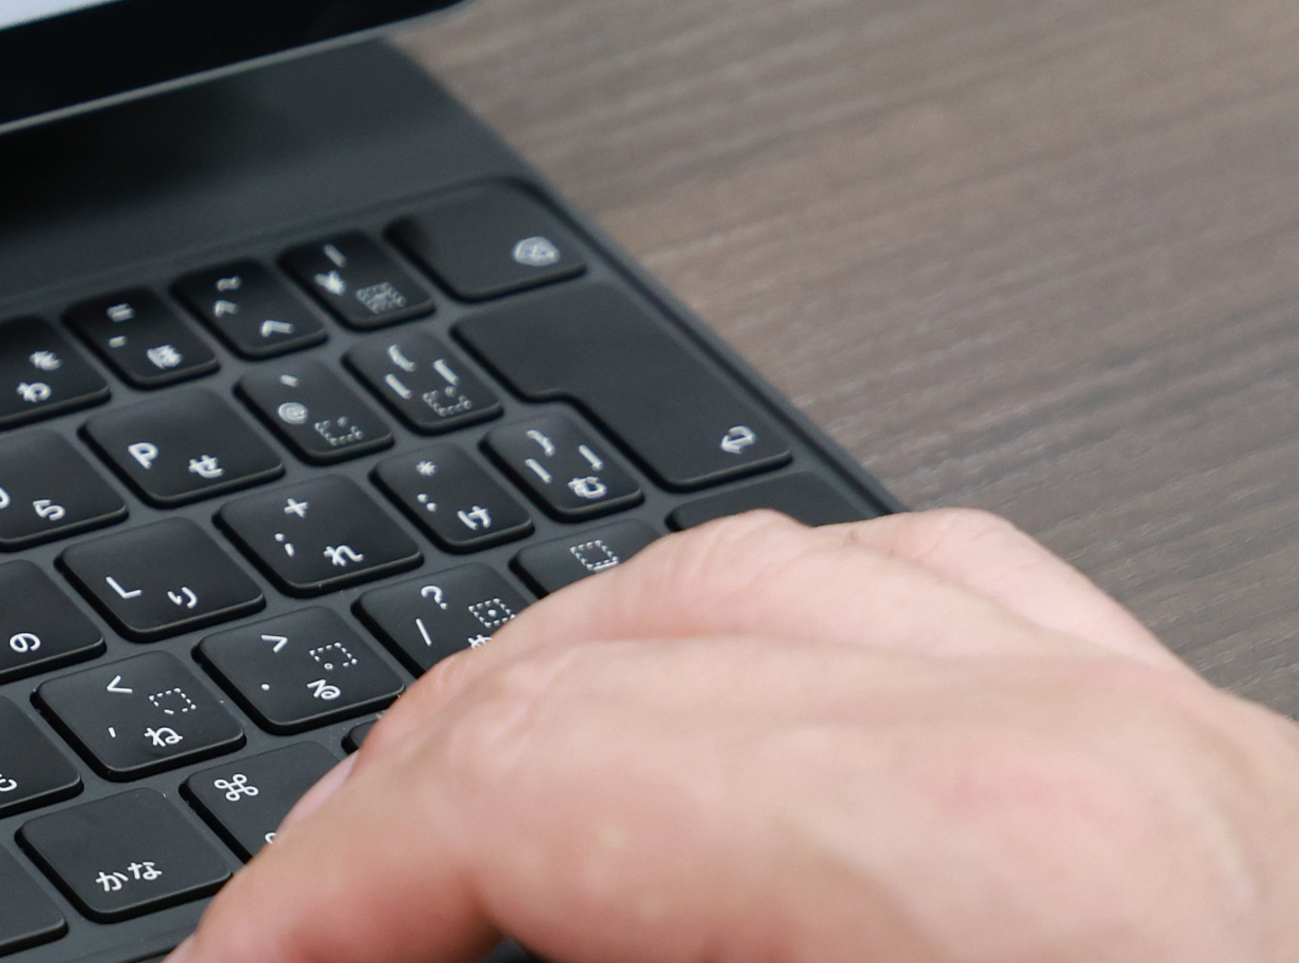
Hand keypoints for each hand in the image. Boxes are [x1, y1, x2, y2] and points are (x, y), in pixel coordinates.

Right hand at [175, 506, 1298, 962]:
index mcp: (1004, 871)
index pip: (528, 786)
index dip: (314, 897)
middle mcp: (1100, 752)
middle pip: (613, 662)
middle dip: (396, 805)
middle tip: (303, 953)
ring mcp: (1193, 742)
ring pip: (768, 582)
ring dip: (562, 703)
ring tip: (457, 854)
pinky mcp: (1246, 788)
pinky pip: (952, 611)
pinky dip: (769, 658)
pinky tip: (718, 753)